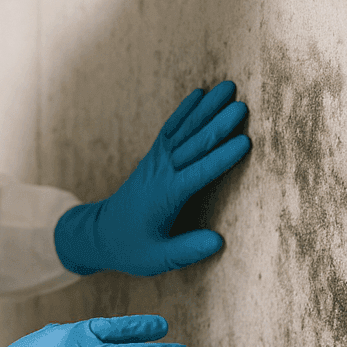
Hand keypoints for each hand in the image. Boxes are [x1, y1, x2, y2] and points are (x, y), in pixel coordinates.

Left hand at [54, 81, 250, 276]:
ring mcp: (156, 161)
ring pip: (185, 129)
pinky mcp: (153, 156)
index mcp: (166, 196)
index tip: (245, 143)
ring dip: (207, 108)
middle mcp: (162, 173)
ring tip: (229, 87)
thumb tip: (218, 242)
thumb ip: (187, 250)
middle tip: (242, 105)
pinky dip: (184, 110)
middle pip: (194, 144)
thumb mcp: (158, 259)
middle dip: (219, 124)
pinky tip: (198, 94)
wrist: (101, 233)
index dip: (222, 158)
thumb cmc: (132, 248)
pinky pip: (170, 128)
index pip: (199, 173)